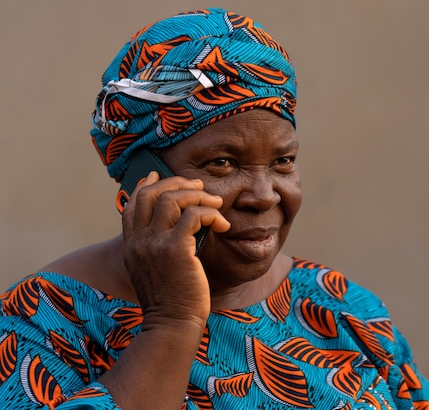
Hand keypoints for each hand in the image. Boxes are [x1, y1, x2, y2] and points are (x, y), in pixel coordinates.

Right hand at [121, 171, 229, 327]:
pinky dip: (211, 214)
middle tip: (200, 188)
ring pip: (172, 199)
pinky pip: (194, 215)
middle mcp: (139, 241)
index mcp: (131, 245)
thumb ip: (157, 248)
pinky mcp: (176, 249)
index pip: (132, 203)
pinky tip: (223, 226)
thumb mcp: (154, 270)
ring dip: (199, 197)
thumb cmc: (171, 300)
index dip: (146, 186)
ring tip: (216, 205)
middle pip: (151, 194)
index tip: (159, 176)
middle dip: (177, 184)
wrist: (172, 325)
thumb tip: (177, 228)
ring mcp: (155, 244)